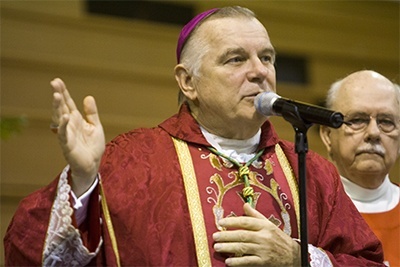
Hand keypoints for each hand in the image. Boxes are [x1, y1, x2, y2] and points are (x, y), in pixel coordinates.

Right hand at [51, 78, 104, 196]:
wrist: (93, 164)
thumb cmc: (93, 146)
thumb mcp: (95, 126)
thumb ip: (92, 113)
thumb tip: (88, 97)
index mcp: (76, 119)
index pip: (68, 103)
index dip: (63, 92)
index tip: (57, 81)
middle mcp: (69, 124)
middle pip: (61, 107)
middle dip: (58, 95)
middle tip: (54, 82)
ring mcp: (67, 133)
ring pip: (59, 118)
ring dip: (57, 107)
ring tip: (56, 95)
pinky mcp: (67, 144)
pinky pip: (63, 133)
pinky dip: (63, 125)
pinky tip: (65, 116)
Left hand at [212, 203, 300, 265]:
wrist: (294, 255)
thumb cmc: (278, 238)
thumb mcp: (269, 224)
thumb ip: (255, 215)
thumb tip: (244, 205)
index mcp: (265, 226)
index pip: (246, 222)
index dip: (232, 221)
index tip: (220, 222)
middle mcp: (264, 237)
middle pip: (242, 235)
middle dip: (227, 235)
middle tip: (215, 236)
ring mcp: (264, 250)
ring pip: (244, 248)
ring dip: (229, 247)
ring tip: (217, 247)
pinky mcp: (264, 262)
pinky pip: (248, 261)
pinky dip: (238, 262)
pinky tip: (228, 261)